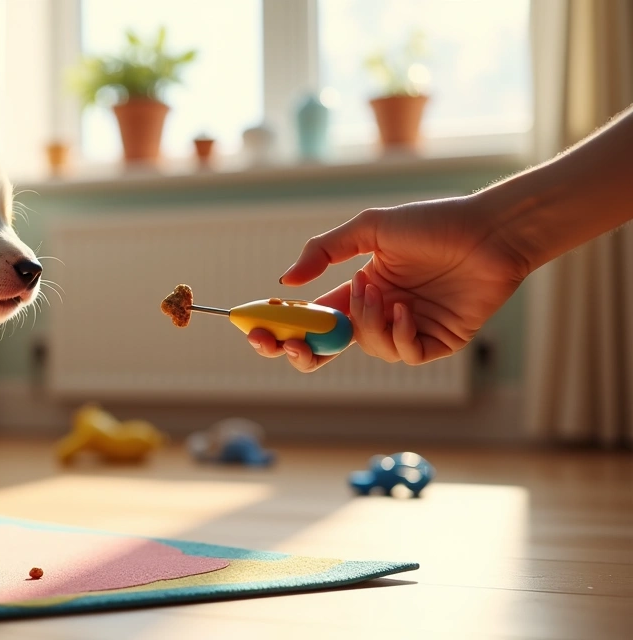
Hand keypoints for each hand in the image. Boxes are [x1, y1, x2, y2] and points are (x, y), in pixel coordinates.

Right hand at [249, 194, 531, 371]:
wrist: (489, 232)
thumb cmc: (433, 223)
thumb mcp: (370, 228)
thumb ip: (324, 251)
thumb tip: (285, 282)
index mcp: (357, 288)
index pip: (311, 318)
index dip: (283, 326)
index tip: (258, 326)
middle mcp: (378, 312)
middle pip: (328, 348)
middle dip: (301, 350)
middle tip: (287, 342)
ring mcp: (405, 329)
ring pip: (366, 347)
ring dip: (365, 323)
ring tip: (381, 291)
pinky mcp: (435, 343)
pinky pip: (402, 354)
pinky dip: (398, 334)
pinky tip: (407, 309)